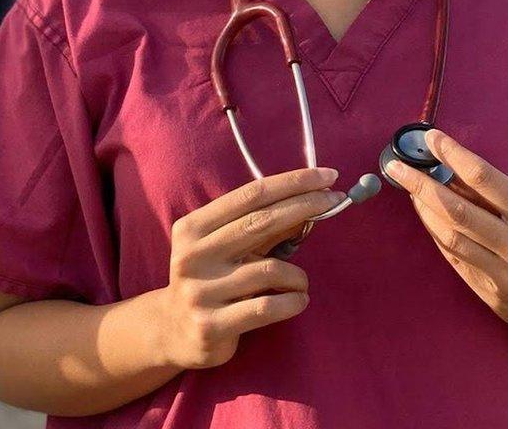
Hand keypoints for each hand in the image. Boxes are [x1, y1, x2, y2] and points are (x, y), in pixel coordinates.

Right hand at [159, 167, 345, 369]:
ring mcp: (201, 291)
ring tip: (300, 283)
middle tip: (336, 200)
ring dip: (298, 275)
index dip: (293, 182)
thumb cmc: (210, 277)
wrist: (171, 332)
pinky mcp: (212, 325)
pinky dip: (293, 301)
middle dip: (305, 206)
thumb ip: (260, 226)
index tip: (327, 176)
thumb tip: (311, 200)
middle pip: (262, 221)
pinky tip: (299, 300)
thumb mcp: (226, 246)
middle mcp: (193, 255)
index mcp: (194, 227)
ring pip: (270, 269)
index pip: (252, 194)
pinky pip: (267, 307)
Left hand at [385, 129, 507, 346]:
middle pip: (457, 209)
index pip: (485, 178)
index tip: (432, 138)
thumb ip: (502, 196)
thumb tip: (454, 169)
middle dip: (421, 183)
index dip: (454, 155)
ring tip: (408, 189)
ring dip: (423, 210)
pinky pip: (454, 259)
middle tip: (396, 166)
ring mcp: (504, 275)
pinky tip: (426, 217)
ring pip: (449, 236)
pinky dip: (436, 235)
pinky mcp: (492, 296)